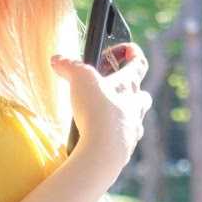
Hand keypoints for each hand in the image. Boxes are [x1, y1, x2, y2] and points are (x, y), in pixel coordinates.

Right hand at [51, 43, 151, 185]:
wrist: (102, 153)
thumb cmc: (98, 112)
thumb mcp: (81, 79)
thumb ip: (70, 66)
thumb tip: (58, 59)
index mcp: (128, 87)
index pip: (139, 64)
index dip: (133, 53)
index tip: (126, 48)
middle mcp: (134, 109)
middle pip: (143, 96)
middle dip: (133, 90)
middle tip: (117, 88)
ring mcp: (131, 131)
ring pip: (135, 120)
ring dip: (125, 115)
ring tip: (108, 116)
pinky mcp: (123, 152)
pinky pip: (123, 141)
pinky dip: (114, 137)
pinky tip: (101, 138)